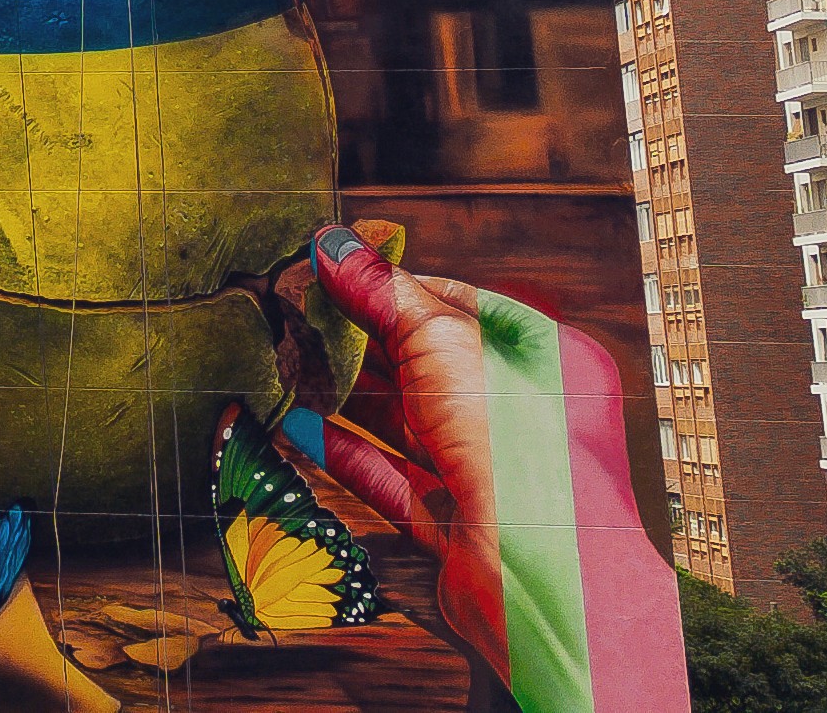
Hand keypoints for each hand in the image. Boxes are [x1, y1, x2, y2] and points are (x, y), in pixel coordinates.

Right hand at [293, 227, 682, 711]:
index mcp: (540, 357)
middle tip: (293, 315)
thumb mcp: (443, 344)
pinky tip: (301, 426)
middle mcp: (517, 411)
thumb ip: (385, 295)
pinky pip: (391, 476)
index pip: (455, 304)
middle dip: (358, 340)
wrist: (536, 581)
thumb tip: (332, 246)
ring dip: (345, 394)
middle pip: (424, 362)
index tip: (329, 273)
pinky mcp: (453, 520)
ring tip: (287, 367)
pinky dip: (346, 451)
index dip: (391, 287)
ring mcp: (486, 470)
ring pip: (404, 419)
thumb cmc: (516, 449)